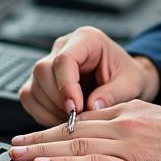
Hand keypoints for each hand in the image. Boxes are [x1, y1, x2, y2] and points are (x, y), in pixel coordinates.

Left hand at [8, 101, 160, 160]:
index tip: (35, 136)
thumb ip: (131, 132)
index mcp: (129, 112)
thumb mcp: (158, 127)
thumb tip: (109, 147)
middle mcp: (123, 124)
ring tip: (18, 156)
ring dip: (41, 150)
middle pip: (71, 131)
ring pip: (73, 145)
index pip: (82, 120)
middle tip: (13, 145)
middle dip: (38, 138)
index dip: (55, 129)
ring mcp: (125, 145)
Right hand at [19, 26, 160, 126]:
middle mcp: (63, 47)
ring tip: (74, 120)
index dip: (66, 86)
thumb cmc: (127, 76)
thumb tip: (90, 108)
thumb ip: (112, 95)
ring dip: (50, 110)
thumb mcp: (130, 84)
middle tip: (77, 119)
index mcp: (87, 39)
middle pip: (42, 71)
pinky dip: (43, 114)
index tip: (75, 109)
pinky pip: (30, 98)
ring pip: (33, 87)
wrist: (124, 78)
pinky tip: (62, 120)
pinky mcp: (41, 80)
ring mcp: (49, 62)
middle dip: (57, 101)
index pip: (64, 59)